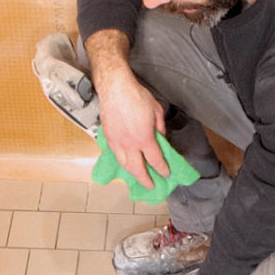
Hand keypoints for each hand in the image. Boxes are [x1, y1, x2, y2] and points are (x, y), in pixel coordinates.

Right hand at [100, 74, 168, 189]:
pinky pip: (115, 155)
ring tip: (138, 176)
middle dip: (145, 180)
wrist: (115, 88)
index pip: (155, 160)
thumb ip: (160, 128)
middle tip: (151, 186)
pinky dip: (121, 162)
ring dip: (132, 173)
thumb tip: (161, 138)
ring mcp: (117, 142)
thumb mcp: (157, 111)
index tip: (166, 173)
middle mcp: (129, 144)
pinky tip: (124, 162)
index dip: (162, 169)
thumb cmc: (137, 96)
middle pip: (137, 169)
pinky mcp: (108, 137)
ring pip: (124, 164)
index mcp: (144, 139)